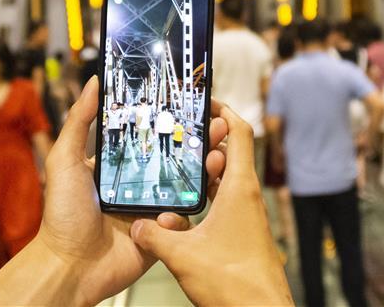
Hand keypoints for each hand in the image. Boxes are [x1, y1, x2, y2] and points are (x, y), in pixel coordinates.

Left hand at [36, 77, 228, 305]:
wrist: (69, 267)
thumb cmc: (62, 215)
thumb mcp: (65, 161)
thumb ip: (79, 121)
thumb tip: (94, 82)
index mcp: (121, 162)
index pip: (152, 133)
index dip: (173, 119)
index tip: (194, 103)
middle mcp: (140, 181)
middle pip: (177, 155)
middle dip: (200, 141)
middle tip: (217, 127)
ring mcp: (153, 206)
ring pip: (188, 184)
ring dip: (206, 169)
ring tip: (217, 156)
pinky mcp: (161, 232)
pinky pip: (184, 218)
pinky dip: (186, 211)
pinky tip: (184, 203)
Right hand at [130, 102, 292, 305]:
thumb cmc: (234, 283)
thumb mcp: (182, 256)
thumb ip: (154, 236)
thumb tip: (136, 227)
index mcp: (240, 188)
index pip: (239, 132)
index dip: (224, 111)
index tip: (205, 100)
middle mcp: (247, 196)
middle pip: (231, 152)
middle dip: (207, 141)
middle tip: (180, 134)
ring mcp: (247, 215)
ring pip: (227, 179)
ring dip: (206, 171)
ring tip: (177, 167)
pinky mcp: (244, 233)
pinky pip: (226, 202)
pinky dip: (207, 197)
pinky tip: (183, 211)